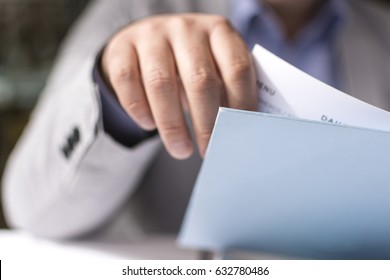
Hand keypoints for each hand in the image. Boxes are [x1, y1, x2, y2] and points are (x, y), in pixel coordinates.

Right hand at [102, 14, 257, 158]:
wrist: (148, 40)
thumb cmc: (188, 62)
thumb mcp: (213, 65)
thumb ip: (228, 87)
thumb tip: (241, 129)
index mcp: (218, 31)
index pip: (237, 70)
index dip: (240, 106)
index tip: (237, 137)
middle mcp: (185, 28)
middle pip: (200, 80)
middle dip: (206, 124)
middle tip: (208, 152)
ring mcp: (151, 35)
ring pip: (161, 84)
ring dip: (172, 125)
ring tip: (181, 150)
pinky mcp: (121, 47)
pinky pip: (128, 81)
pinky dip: (138, 108)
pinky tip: (148, 125)